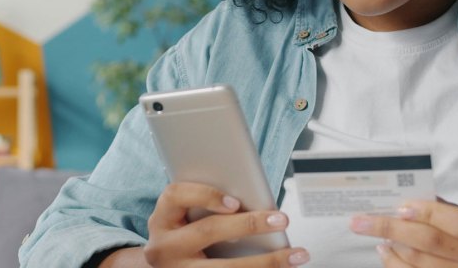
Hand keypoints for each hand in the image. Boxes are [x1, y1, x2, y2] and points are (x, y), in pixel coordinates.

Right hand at [143, 181, 309, 266]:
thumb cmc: (181, 233)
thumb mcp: (182, 217)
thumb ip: (205, 205)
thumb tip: (252, 199)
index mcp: (161, 219)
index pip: (177, 195)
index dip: (206, 196)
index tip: (235, 202)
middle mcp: (163, 247)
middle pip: (208, 231)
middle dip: (249, 224)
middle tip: (282, 219)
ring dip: (267, 263)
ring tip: (296, 255)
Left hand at [349, 200, 457, 266]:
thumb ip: (448, 211)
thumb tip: (404, 205)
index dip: (427, 213)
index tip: (397, 207)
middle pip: (436, 245)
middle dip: (393, 230)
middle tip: (362, 222)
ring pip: (426, 267)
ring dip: (395, 251)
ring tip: (378, 238)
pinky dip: (400, 267)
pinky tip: (389, 256)